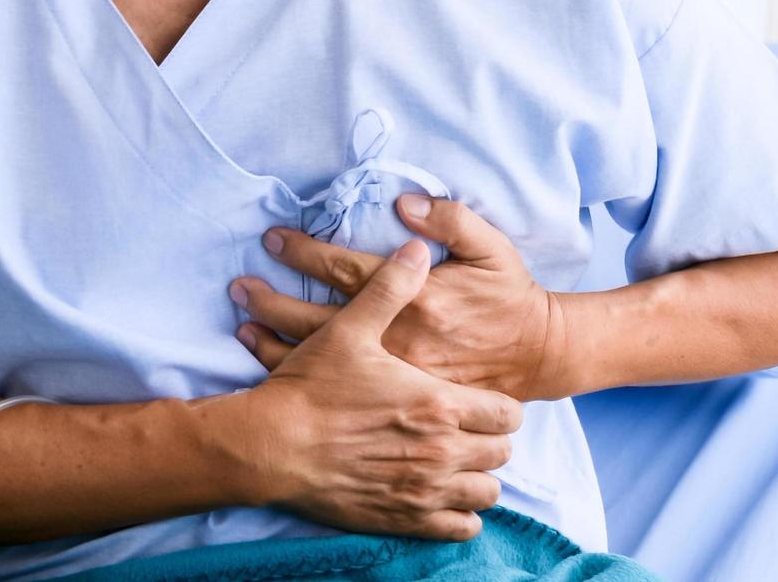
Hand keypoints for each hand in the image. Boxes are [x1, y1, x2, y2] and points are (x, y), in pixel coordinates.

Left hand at [231, 196, 572, 401]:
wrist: (536, 357)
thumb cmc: (509, 298)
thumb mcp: (492, 249)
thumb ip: (451, 219)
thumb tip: (405, 201)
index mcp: (416, 294)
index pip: (344, 268)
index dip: (304, 251)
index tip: (273, 239)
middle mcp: (398, 335)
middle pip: (317, 314)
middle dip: (272, 298)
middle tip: (239, 285)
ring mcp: (392, 371)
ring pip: (320, 355)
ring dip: (275, 337)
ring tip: (241, 320)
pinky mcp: (394, 396)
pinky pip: (335, 386)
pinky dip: (299, 372)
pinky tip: (271, 361)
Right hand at [234, 241, 524, 541]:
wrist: (270, 447)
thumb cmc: (312, 388)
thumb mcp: (351, 328)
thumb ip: (391, 287)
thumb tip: (418, 248)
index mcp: (439, 403)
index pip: (507, 413)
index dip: (501, 406)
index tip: (483, 401)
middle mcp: (441, 452)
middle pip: (501, 453)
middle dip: (490, 440)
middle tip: (469, 428)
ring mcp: (424, 490)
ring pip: (486, 493)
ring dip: (478, 477)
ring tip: (459, 462)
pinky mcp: (403, 519)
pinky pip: (458, 528)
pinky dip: (460, 516)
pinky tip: (446, 498)